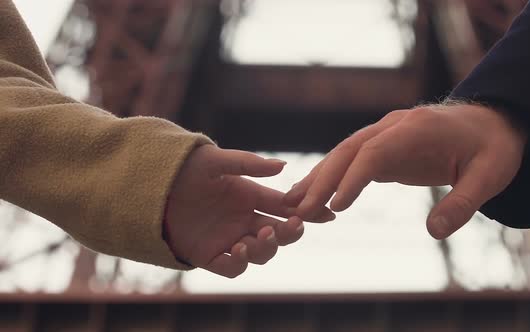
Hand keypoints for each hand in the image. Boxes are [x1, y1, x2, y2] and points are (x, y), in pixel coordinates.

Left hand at [166, 145, 333, 277]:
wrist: (152, 186)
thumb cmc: (185, 168)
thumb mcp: (216, 160)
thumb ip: (248, 164)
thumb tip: (283, 167)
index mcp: (250, 196)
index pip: (285, 207)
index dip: (306, 211)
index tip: (327, 214)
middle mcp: (243, 219)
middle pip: (279, 233)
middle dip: (291, 232)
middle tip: (292, 226)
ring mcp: (228, 238)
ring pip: (261, 253)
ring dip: (266, 248)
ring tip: (258, 237)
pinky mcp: (209, 255)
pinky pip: (231, 267)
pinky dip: (239, 263)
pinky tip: (237, 250)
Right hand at [284, 104, 525, 238]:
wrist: (492, 124)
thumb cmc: (493, 149)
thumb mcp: (490, 177)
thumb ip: (463, 203)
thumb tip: (434, 232)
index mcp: (417, 129)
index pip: (375, 152)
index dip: (352, 178)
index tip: (335, 206)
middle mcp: (394, 127)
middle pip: (349, 151)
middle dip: (322, 179)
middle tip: (298, 209)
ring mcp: (386, 134)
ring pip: (343, 154)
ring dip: (318, 177)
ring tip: (292, 202)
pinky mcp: (384, 147)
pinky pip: (351, 161)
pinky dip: (331, 177)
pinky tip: (314, 195)